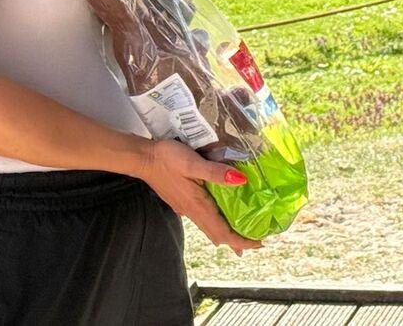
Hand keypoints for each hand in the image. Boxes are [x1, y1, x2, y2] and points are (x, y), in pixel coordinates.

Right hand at [136, 138, 262, 254]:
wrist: (144, 159)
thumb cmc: (169, 159)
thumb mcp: (194, 163)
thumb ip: (216, 173)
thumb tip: (241, 181)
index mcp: (198, 205)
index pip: (222, 232)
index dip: (240, 241)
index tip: (258, 244)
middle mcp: (192, 211)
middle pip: (217, 234)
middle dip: (236, 241)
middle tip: (255, 242)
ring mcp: (186, 208)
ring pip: (209, 227)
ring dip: (225, 233)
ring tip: (240, 235)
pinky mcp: (182, 201)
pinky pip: (203, 218)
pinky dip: (215, 223)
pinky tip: (218, 216)